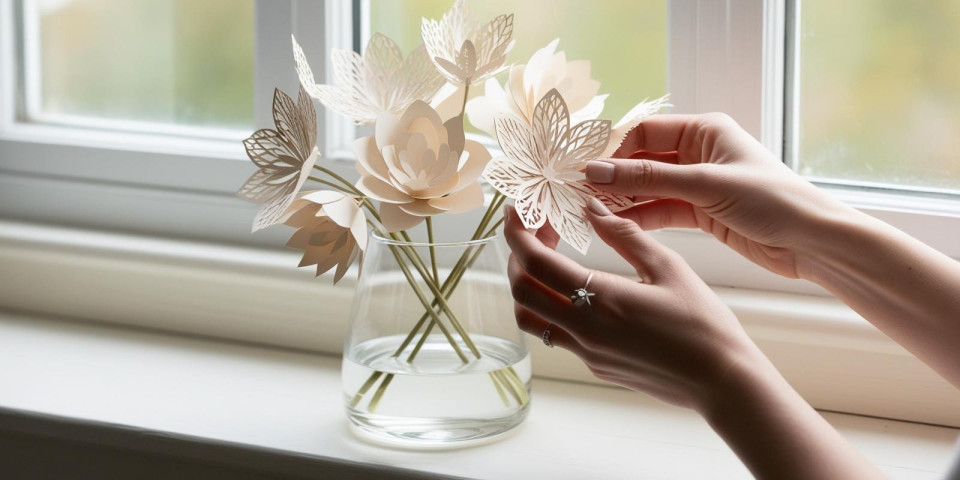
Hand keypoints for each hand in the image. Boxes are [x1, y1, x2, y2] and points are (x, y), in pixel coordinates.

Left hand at [504, 200, 883, 479]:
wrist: (721, 382)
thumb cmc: (703, 324)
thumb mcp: (668, 267)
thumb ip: (625, 235)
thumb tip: (591, 206)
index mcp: (600, 299)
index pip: (535, 262)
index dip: (518, 233)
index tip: (518, 211)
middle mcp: (584, 329)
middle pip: (521, 290)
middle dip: (517, 256)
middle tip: (535, 232)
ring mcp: (586, 351)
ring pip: (529, 318)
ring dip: (526, 286)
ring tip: (546, 261)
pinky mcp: (594, 364)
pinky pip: (553, 334)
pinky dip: (548, 307)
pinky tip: (572, 290)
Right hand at [585, 113, 858, 278]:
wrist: (811, 242)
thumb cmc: (770, 200)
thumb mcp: (704, 185)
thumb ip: (648, 178)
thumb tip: (596, 170)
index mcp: (704, 130)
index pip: (645, 132)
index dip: (615, 151)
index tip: (588, 172)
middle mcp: (698, 153)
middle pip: (643, 160)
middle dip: (615, 176)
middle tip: (582, 194)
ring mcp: (698, 184)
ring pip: (649, 187)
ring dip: (624, 199)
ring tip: (592, 211)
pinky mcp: (700, 213)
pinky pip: (660, 210)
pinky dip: (640, 216)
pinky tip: (617, 226)